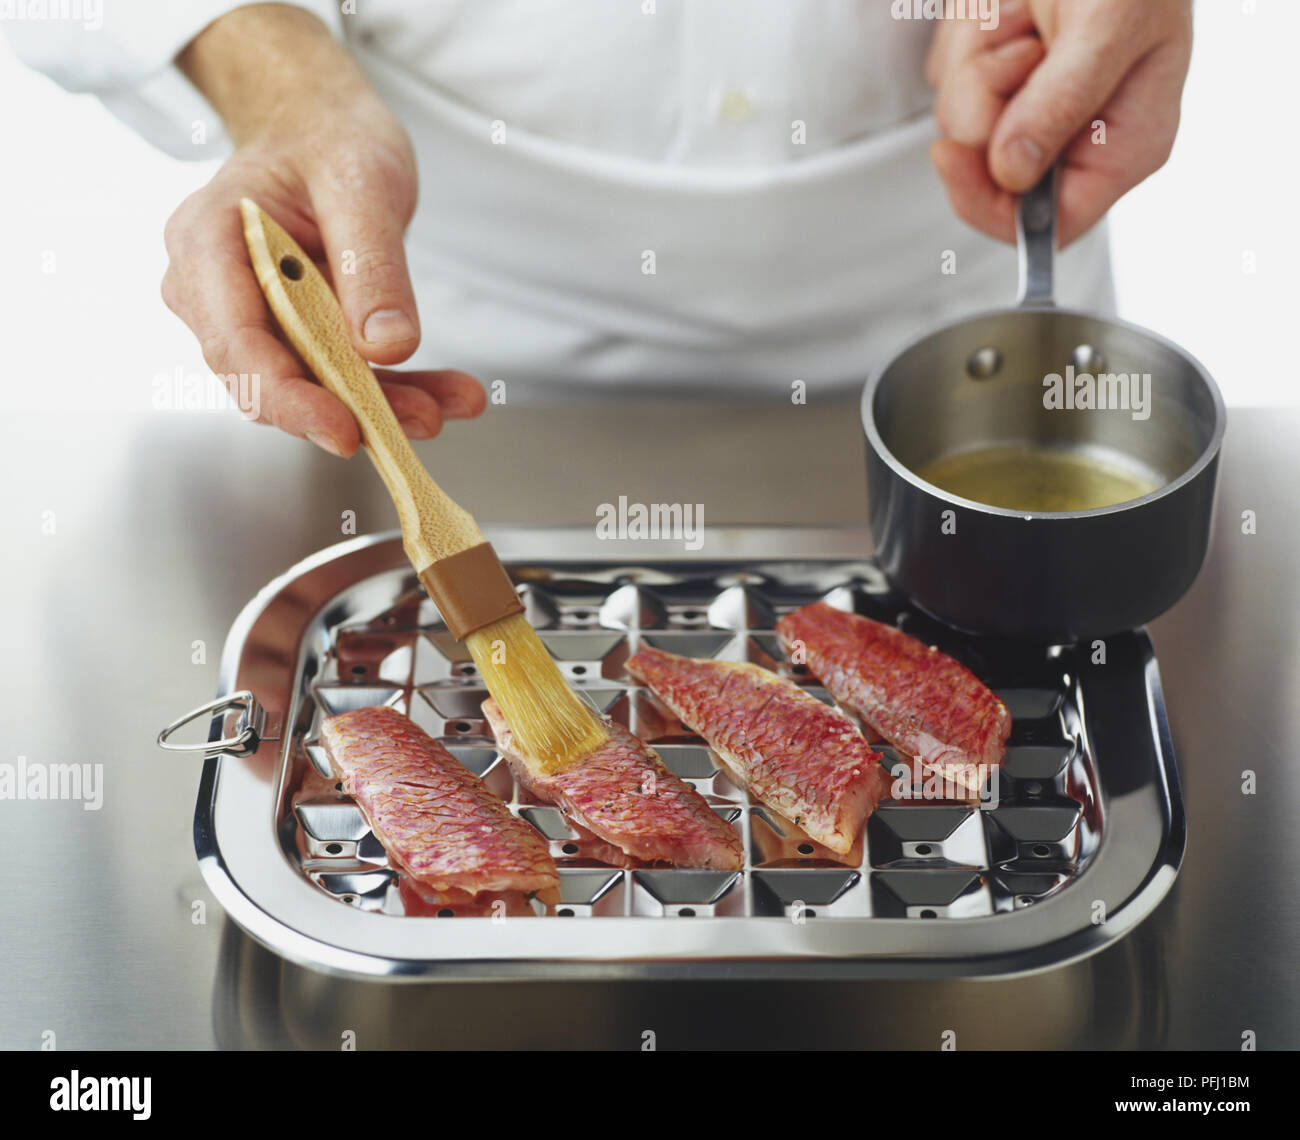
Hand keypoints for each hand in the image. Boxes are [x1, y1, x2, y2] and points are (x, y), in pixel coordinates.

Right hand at [162, 5, 483, 456]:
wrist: (323, 128)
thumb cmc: (326, 139)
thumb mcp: (360, 183)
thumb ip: (371, 264)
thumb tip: (386, 345)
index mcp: (208, 244)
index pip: (235, 343)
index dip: (287, 396)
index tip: (344, 427)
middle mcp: (217, 293)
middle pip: (271, 380)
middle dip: (349, 409)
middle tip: (422, 420)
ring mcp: (256, 320)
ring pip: (314, 387)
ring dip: (387, 406)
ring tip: (453, 403)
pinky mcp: (298, 337)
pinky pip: (345, 378)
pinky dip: (398, 390)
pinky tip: (451, 394)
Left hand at [926, 0, 1192, 245]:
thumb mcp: (1109, 26)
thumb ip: (1062, 103)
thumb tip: (1013, 172)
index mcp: (1125, 146)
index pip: (1053, 225)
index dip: (994, 208)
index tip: (955, 157)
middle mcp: (1078, 139)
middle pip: (991, 175)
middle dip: (986, 106)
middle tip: (1022, 43)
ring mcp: (1034, 111)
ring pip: (964, 126)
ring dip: (976, 61)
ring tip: (1022, 15)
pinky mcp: (1000, 81)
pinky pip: (951, 82)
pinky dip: (966, 39)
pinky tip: (1006, 9)